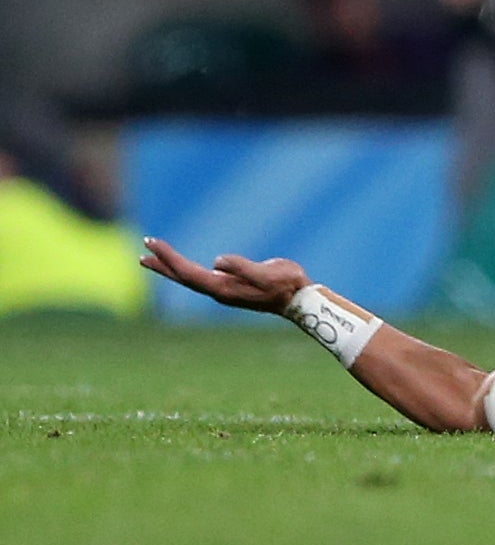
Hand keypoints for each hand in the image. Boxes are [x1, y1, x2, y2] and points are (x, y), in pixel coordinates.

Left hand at [140, 238, 308, 314]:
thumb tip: (217, 261)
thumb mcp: (269, 273)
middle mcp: (218, 291)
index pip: (188, 272)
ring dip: (169, 267)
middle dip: (162, 262)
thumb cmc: (288, 285)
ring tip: (151, 259)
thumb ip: (244, 268)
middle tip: (145, 246)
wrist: (299, 301)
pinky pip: (199, 278)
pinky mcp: (230, 287)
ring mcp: (223, 291)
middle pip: (182, 277)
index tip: (153, 243)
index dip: (169, 258)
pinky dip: (184, 270)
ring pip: (188, 279)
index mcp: (223, 288)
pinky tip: (182, 268)